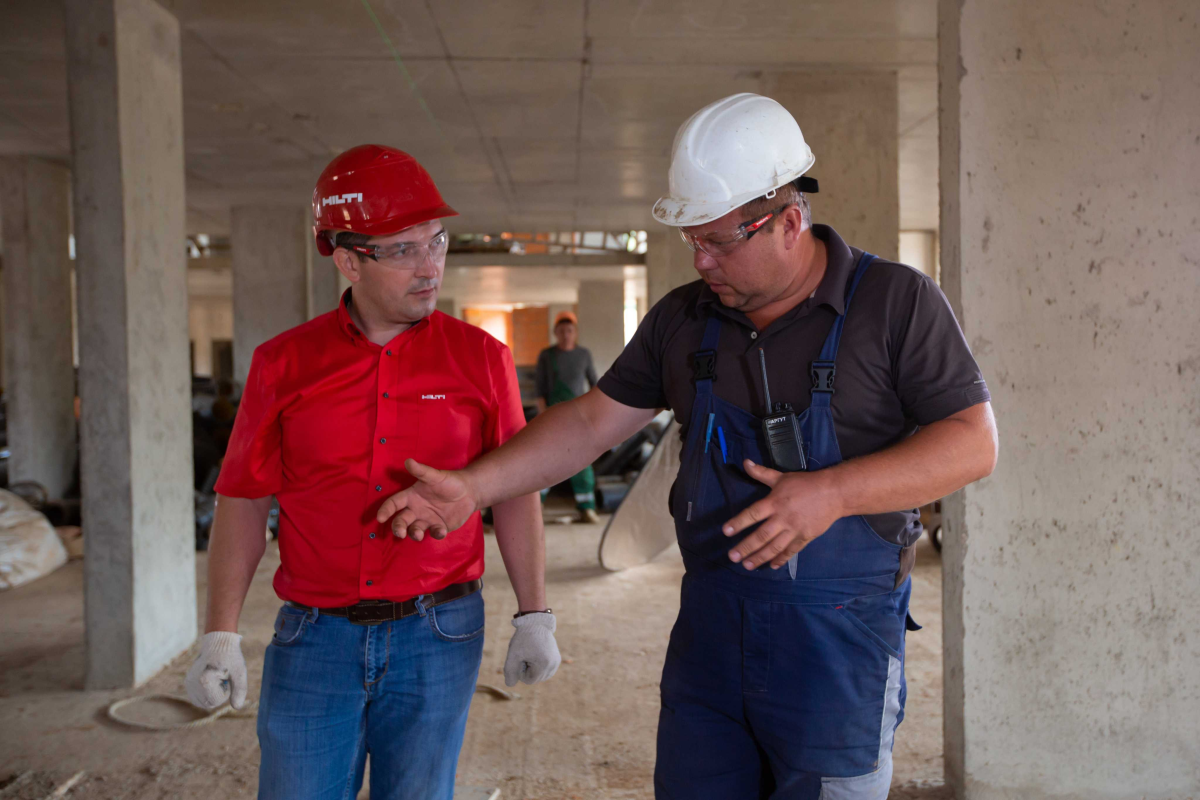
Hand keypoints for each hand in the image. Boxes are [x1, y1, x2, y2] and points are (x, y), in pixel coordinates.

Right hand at [185, 631, 247, 709]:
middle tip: (222, 677)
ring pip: (203, 703)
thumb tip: (237, 707)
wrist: (219, 643)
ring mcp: (188, 683)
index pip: (217, 701)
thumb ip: (240, 690)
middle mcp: (193, 683)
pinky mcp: (188, 682)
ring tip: (216, 678)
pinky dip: (206, 693)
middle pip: (209, 704)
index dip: (226, 692)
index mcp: (204, 681)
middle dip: (219, 694)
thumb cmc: (231, 657)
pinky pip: (198, 698)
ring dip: (212, 694)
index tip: (227, 677)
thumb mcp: (240, 673)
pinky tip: (211, 681)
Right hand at [376, 459, 478, 540]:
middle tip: (400, 533)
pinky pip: (434, 533)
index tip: (380, 518)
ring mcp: (426, 520)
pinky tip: (441, 530)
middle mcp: (416, 510)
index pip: (394, 504)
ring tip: (418, 534)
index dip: (386, 510)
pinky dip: (436, 534)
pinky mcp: (438, 527)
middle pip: (401, 520)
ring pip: (414, 530)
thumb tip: (408, 461)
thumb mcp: (435, 476)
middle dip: (398, 527)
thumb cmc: (449, 481)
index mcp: (411, 497)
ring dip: (414, 534)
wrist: (468, 492)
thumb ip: (421, 471)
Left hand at [503, 612, 561, 686]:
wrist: (536, 622)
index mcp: (544, 664)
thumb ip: (510, 672)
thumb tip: (510, 685)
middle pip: (535, 679)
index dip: (521, 670)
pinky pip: (546, 671)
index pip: (529, 680)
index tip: (521, 657)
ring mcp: (556, 662)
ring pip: (541, 676)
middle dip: (528, 669)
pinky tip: (536, 655)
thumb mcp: (513, 655)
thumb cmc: (524, 638)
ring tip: (531, 654)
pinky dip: (539, 666)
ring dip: (533, 668)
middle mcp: (553, 665)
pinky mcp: (557, 659)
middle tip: (526, 654)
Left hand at [722, 460, 843, 569]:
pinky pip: (791, 551)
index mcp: (775, 502)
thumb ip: (761, 473)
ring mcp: (795, 530)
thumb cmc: (805, 484)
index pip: (753, 514)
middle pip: (762, 535)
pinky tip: (771, 566)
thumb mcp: (782, 477)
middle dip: (746, 547)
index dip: (739, 522)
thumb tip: (745, 462)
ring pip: (775, 547)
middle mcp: (783, 518)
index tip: (726, 532)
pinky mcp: (805, 537)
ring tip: (747, 565)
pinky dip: (781, 559)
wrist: (834, 493)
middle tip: (732, 557)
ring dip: (760, 557)